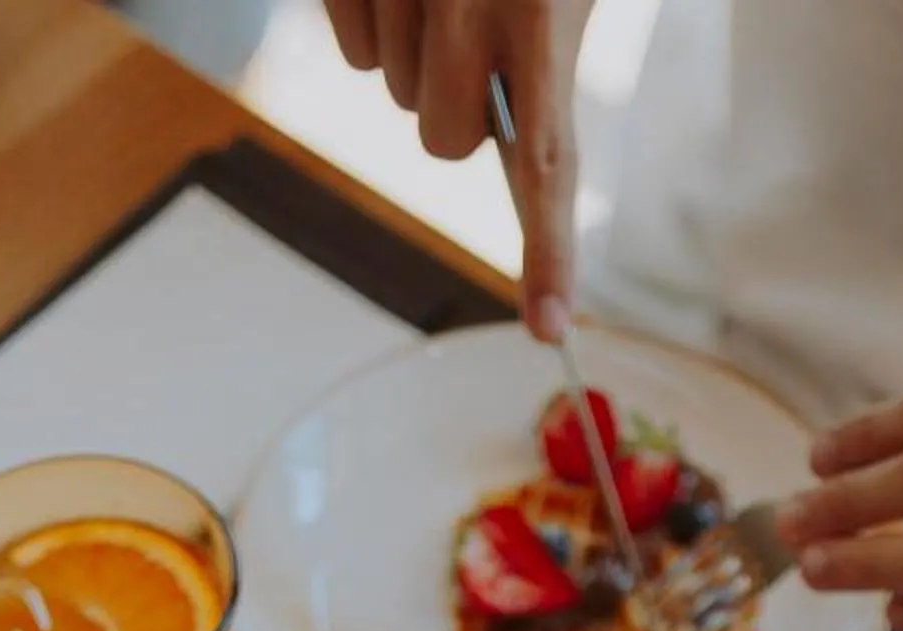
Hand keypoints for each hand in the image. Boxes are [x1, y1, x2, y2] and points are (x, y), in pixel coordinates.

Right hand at [323, 0, 592, 337]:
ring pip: (396, 92)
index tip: (549, 326)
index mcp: (542, 8)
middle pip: (444, 141)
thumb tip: (535, 156)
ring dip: (418, 58)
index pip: (547, 161)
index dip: (547, 251)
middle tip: (483, 43)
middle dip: (459, 113)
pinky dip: (373, 27)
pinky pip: (353, 52)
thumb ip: (548, 63)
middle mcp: (469, 1)